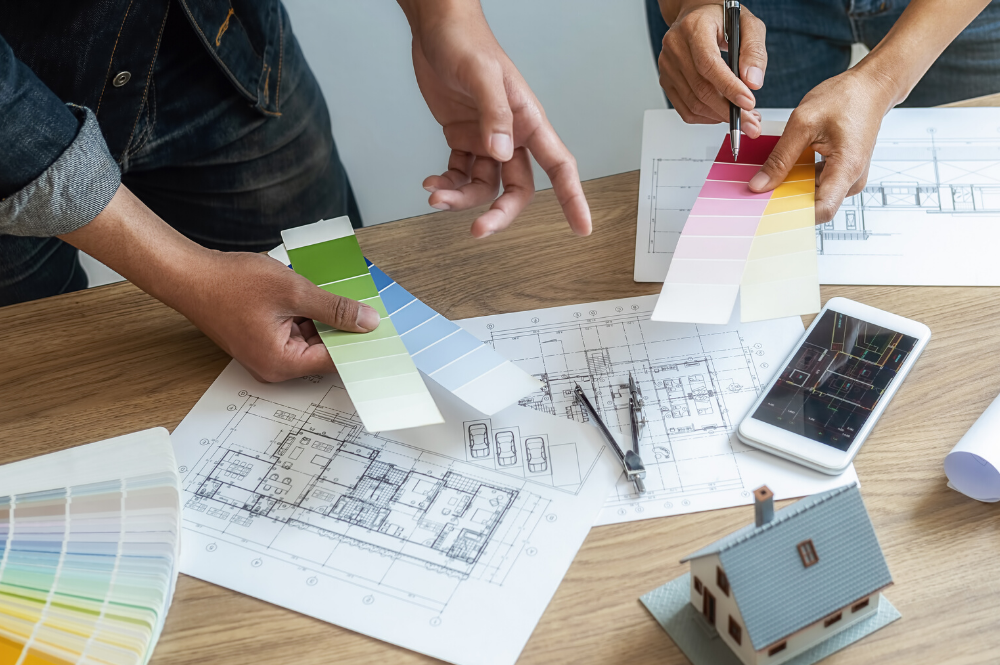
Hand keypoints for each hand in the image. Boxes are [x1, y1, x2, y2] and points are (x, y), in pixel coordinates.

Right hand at [60, 186, 379, 382]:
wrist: (188, 274)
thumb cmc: (231, 283)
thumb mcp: (294, 291)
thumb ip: (334, 309)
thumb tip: (368, 322)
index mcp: (282, 363)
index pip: (335, 360)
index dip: (359, 343)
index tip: (383, 331)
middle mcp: (275, 366)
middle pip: (324, 350)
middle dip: (342, 327)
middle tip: (367, 305)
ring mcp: (267, 354)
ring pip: (311, 338)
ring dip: (324, 317)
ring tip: (338, 292)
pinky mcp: (262, 339)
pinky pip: (295, 330)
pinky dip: (306, 313)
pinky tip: (313, 292)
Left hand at [398, 0, 589, 237]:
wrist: (436, 29)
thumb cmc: (467, 42)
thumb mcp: (482, 74)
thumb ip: (494, 114)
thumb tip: (501, 152)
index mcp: (529, 121)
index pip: (559, 166)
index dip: (573, 198)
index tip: (583, 228)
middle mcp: (512, 136)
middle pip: (517, 189)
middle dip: (499, 212)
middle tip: (478, 231)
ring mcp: (487, 140)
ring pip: (484, 186)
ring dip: (461, 198)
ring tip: (436, 196)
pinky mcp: (462, 140)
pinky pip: (460, 174)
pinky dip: (447, 184)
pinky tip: (432, 184)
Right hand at [658, 1, 764, 135]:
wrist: (697, 17)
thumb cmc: (722, 19)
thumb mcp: (748, 25)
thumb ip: (754, 51)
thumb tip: (752, 82)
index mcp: (694, 28)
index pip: (708, 64)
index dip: (729, 87)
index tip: (748, 102)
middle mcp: (675, 47)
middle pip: (700, 89)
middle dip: (728, 110)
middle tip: (751, 121)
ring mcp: (668, 66)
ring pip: (693, 104)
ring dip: (720, 116)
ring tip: (742, 116)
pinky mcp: (667, 81)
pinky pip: (686, 110)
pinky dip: (707, 117)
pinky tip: (722, 113)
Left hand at [747, 67, 896, 222]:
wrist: (870, 88)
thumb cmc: (846, 98)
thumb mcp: (803, 123)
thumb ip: (780, 157)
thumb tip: (760, 184)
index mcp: (846, 168)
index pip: (822, 211)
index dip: (795, 216)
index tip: (770, 213)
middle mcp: (851, 179)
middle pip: (814, 205)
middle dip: (786, 201)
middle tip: (761, 192)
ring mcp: (848, 178)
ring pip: (813, 195)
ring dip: (791, 188)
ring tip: (772, 174)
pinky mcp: (842, 173)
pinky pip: (816, 185)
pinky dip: (798, 179)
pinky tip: (787, 167)